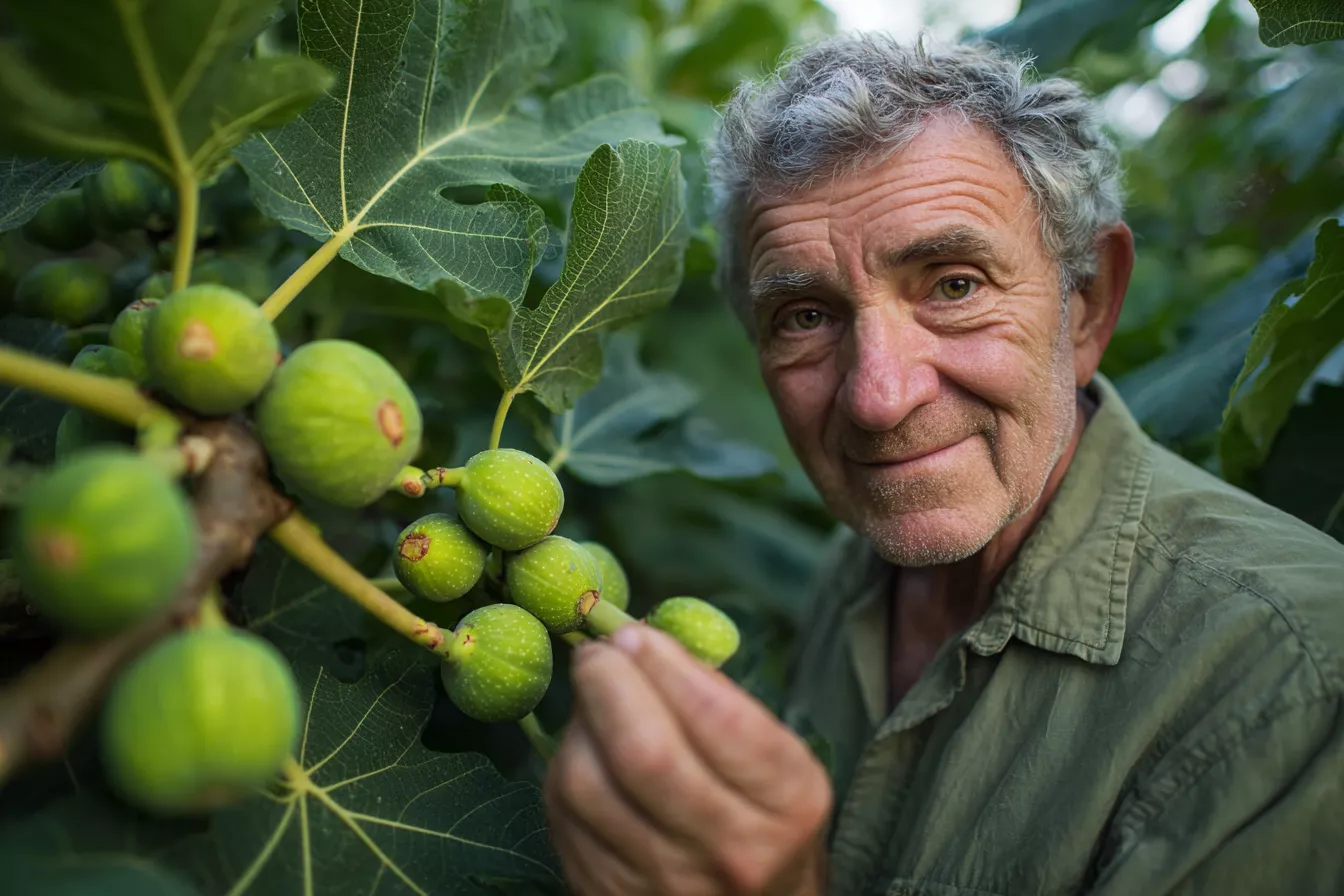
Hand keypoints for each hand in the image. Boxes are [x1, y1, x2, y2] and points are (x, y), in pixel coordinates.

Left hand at [544, 622, 832, 894]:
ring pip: (588, 784)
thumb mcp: (778, 764)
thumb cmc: (766, 822)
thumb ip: (721, 702)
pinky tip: (584, 749)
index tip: (636, 634)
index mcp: (788, 804)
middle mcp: (732, 851)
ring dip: (578, 726)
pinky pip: (563, 816)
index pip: (720, 722)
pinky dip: (565, 766)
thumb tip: (644, 640)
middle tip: (597, 652)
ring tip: (592, 701)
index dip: (666, 668)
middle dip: (609, 684)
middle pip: (645, 754)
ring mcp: (666, 883)